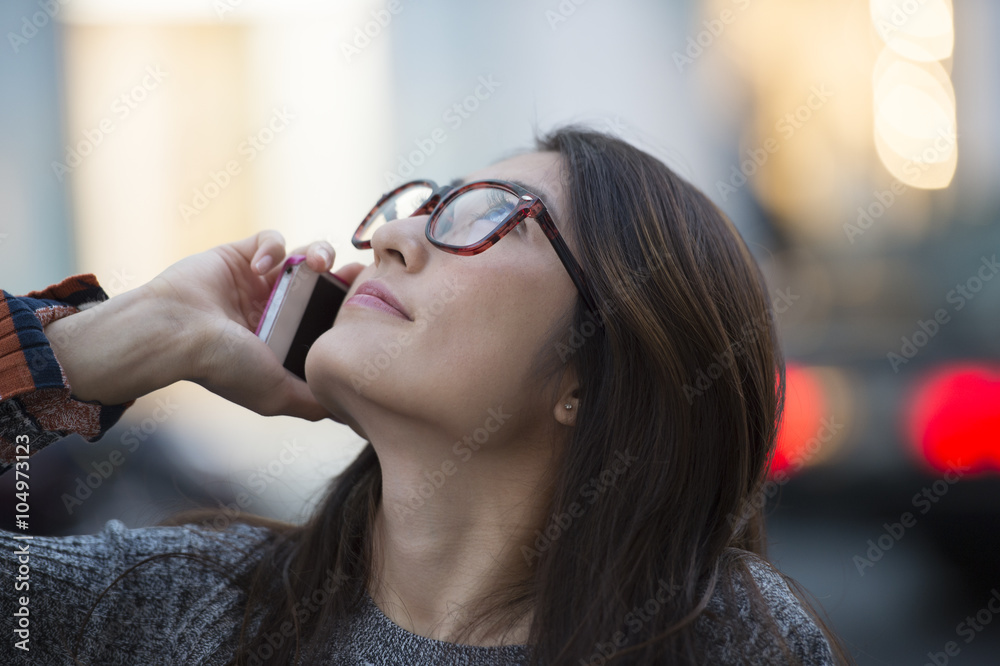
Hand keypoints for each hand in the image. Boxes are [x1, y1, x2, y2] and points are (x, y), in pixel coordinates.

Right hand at [144, 230, 364, 419]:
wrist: (174, 332)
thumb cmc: (224, 366)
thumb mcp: (277, 394)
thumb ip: (314, 401)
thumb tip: (351, 411)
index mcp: (286, 340)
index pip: (330, 319)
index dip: (352, 308)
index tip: (371, 300)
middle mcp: (275, 310)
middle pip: (326, 284)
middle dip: (345, 276)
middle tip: (358, 274)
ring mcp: (258, 282)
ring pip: (306, 256)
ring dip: (320, 253)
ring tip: (318, 264)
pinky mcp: (241, 254)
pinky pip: (271, 238)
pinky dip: (273, 248)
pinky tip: (261, 268)